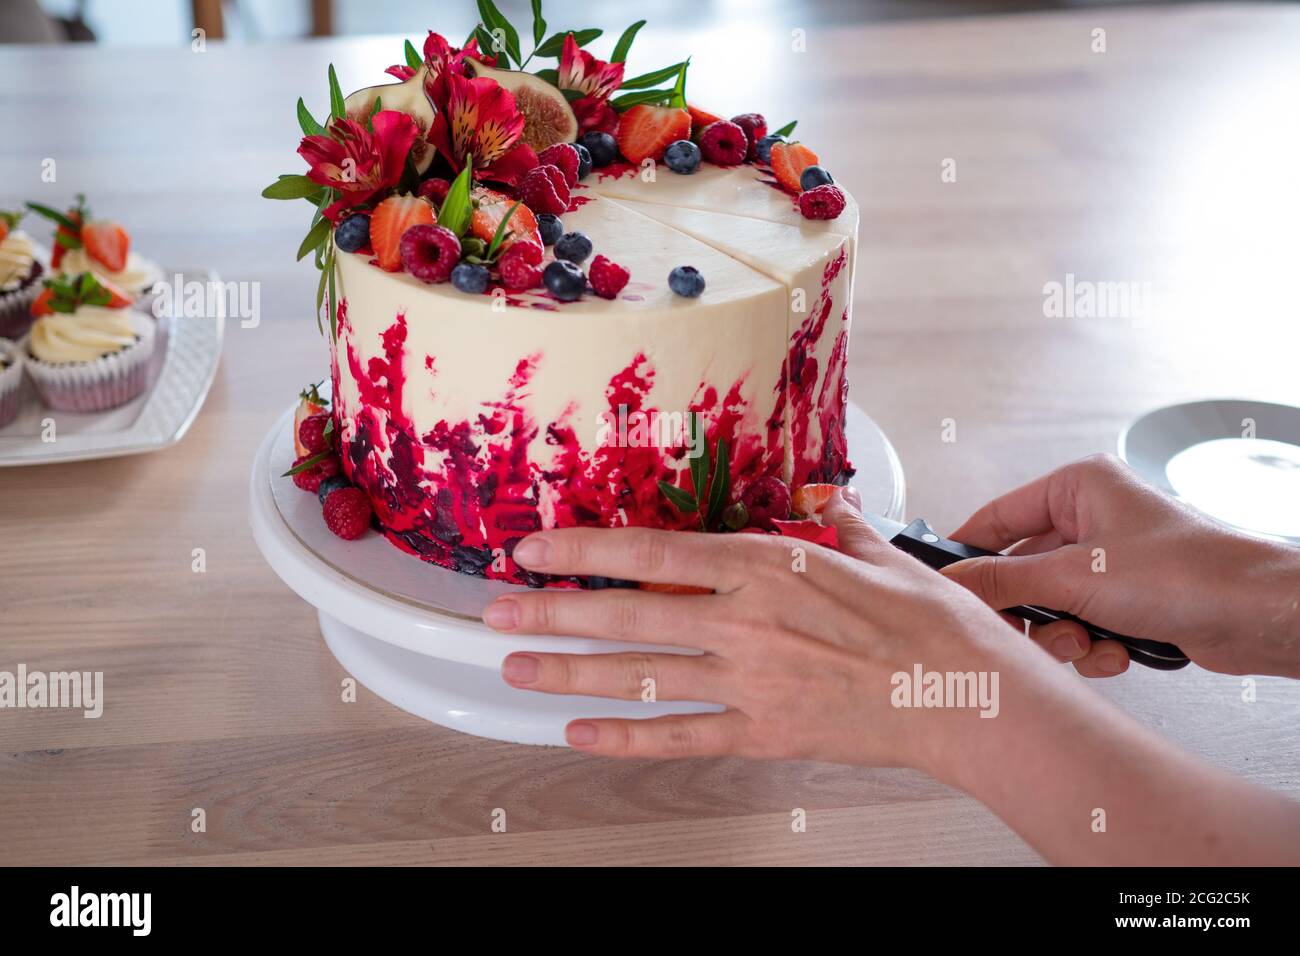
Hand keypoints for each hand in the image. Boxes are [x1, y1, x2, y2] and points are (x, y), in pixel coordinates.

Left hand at [481, 489, 1019, 766]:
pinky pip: (680, 738)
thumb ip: (833, 523)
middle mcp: (744, 622)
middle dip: (552, 615)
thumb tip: (818, 500)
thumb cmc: (929, 623)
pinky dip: (625, 739)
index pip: (653, 552)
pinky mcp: (763, 733)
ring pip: (640, 677)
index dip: (584, 550)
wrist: (969, 696)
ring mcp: (750, 682)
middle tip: (496, 615)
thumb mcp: (877, 552)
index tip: (535, 550)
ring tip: (517, 672)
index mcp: (767, 567)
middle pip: (628, 616)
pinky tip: (581, 736)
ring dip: (571, 675)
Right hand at [942, 454, 1299, 678]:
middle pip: (1022, 570)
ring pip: (1051, 605)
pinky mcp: (1129, 599)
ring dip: (1063, 634)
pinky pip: (1082, 625)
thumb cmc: (1188, 572)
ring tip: (1089, 640)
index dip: (968, 554)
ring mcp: (1112, 561)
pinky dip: (1093, 645)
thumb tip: (952, 583)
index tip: (945, 586)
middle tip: (1024, 629)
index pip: (996, 517)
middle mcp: (1093, 518)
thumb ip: (1003, 581)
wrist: (1257, 616)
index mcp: (1077, 487)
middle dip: (1029, 610)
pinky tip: (1119, 650)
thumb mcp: (1075, 576)